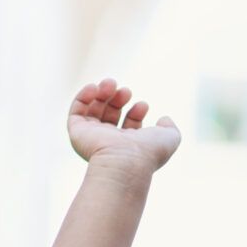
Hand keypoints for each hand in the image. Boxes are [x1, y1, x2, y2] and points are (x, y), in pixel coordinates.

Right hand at [66, 79, 181, 170]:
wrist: (125, 163)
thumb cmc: (148, 152)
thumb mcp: (169, 138)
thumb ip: (170, 128)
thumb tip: (164, 118)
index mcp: (129, 146)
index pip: (130, 124)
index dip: (137, 112)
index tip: (144, 105)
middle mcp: (110, 142)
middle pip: (111, 114)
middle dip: (119, 98)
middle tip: (126, 91)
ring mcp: (92, 137)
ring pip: (93, 110)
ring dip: (102, 93)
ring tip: (111, 83)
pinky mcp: (77, 132)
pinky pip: (76, 111)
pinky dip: (84, 96)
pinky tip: (94, 87)